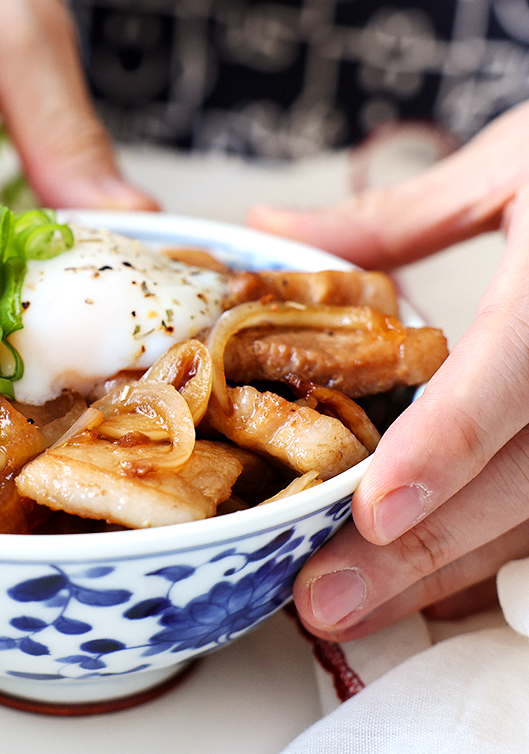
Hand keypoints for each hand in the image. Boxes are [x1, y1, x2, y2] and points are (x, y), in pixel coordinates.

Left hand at [248, 100, 528, 639]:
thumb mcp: (511, 167)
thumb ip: (392, 220)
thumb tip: (271, 228)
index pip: (511, 375)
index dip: (446, 446)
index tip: (372, 508)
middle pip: (521, 480)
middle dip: (422, 549)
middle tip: (322, 602)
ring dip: (449, 570)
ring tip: (352, 607)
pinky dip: (493, 550)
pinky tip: (429, 581)